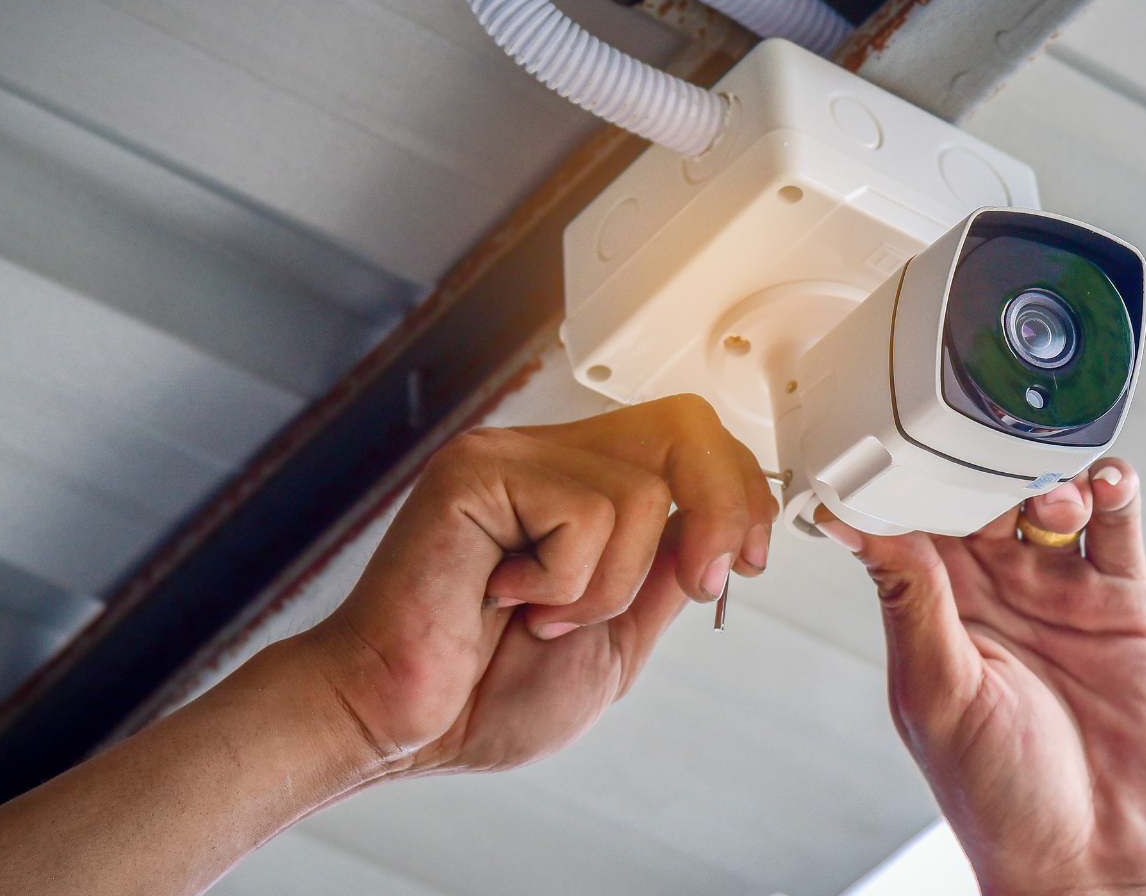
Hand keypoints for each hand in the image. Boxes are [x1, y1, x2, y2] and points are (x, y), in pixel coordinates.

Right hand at [298, 395, 777, 778]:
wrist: (398, 722)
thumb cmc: (483, 692)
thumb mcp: (617, 638)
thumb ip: (664, 576)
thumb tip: (722, 531)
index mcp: (581, 488)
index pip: (689, 438)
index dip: (741, 490)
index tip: (748, 561)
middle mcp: (547, 459)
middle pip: (683, 424)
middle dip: (723, 507)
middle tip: (700, 583)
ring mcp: (509, 458)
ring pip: (642, 491)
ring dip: (609, 588)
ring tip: (544, 615)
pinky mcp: (477, 473)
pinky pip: (585, 514)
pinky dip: (565, 582)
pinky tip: (505, 598)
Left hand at [816, 460, 1145, 895]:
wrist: (1088, 857)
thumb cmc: (996, 797)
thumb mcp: (938, 693)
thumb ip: (910, 602)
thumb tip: (856, 525)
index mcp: (935, 611)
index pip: (914, 520)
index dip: (911, 477)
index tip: (901, 434)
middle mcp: (994, 594)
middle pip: (984, 496)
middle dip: (986, 464)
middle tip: (990, 449)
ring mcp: (1057, 594)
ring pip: (1049, 501)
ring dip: (1048, 479)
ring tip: (1051, 498)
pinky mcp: (1119, 605)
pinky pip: (1115, 530)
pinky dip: (1114, 493)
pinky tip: (1106, 482)